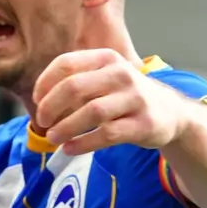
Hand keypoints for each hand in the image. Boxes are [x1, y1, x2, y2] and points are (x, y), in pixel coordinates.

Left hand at [32, 49, 184, 155]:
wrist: (170, 112)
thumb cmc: (124, 96)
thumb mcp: (103, 79)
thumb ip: (75, 83)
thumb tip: (38, 101)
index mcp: (106, 59)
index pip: (66, 63)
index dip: (45, 83)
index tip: (36, 101)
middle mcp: (121, 74)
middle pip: (75, 87)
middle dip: (50, 106)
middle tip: (42, 122)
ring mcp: (135, 99)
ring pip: (91, 112)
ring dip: (65, 127)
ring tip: (53, 137)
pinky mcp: (143, 124)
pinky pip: (106, 134)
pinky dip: (83, 143)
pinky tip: (69, 148)